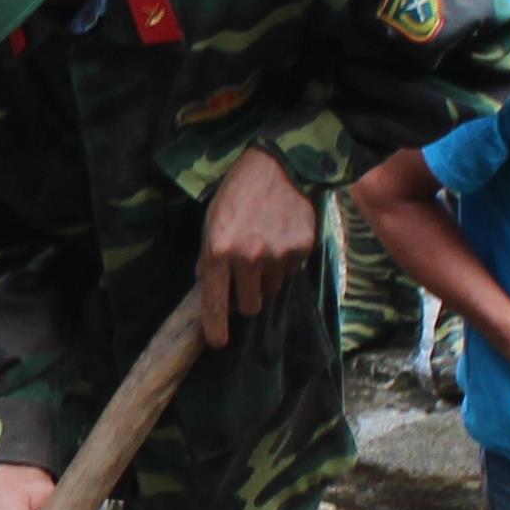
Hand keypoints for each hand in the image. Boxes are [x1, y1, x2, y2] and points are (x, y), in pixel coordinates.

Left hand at [192, 147, 315, 345]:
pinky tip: (280, 236)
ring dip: (266, 277)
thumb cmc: (236, 196)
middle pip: (249, 305)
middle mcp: (247, 257)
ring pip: (271, 289)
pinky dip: (285, 261)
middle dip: (246, 297)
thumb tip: (211, 293)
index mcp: (217, 251)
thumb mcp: (211, 224)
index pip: (215, 303)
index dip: (215, 328)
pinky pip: (291, 272)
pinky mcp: (300, 249)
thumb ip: (209, 259)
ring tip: (264, 246)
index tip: (217, 342)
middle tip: (246, 275)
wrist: (274, 167)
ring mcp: (276, 255)